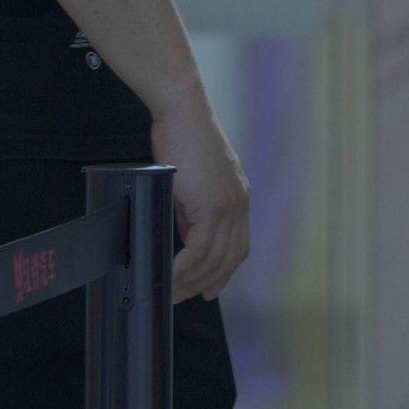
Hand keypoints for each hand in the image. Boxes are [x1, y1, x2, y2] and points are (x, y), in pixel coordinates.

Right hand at [152, 89, 250, 302]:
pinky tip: (169, 276)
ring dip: (191, 280)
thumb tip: (184, 233)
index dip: (224, 271)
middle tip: (184, 298)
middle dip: (207, 282)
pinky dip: (183, 267)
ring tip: (171, 293)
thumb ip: (193, 208)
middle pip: (228, 258)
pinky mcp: (212, 204)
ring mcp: (228, 205)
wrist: (181, 111)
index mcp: (238, 197)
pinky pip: (199, 248)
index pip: (238, 245)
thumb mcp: (191, 180)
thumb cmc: (181, 138)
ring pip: (213, 258)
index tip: (210, 288)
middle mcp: (239, 204)